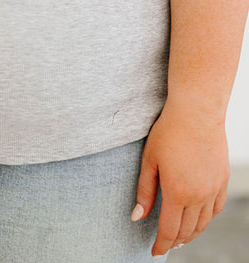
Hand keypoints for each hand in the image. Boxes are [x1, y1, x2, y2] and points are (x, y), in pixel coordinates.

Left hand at [132, 101, 229, 257]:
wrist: (197, 112)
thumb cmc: (169, 132)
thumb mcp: (149, 160)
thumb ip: (144, 191)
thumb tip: (137, 217)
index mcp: (177, 193)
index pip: (169, 231)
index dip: (161, 245)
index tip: (154, 252)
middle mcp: (198, 196)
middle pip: (187, 231)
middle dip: (174, 242)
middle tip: (165, 245)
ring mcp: (213, 189)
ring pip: (203, 223)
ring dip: (191, 234)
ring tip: (180, 237)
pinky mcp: (222, 180)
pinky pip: (216, 209)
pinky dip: (207, 220)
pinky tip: (199, 220)